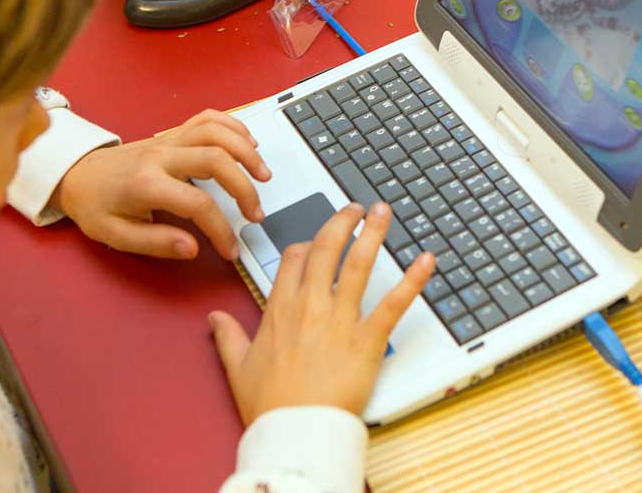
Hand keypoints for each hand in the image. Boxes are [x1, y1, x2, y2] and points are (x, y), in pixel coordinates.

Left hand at [52, 110, 271, 260]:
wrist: (76, 174)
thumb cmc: (95, 206)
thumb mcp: (115, 235)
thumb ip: (156, 243)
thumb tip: (193, 247)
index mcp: (146, 183)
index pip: (198, 204)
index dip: (221, 230)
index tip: (230, 249)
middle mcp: (161, 155)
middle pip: (216, 160)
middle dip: (244, 188)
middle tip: (255, 214)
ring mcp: (168, 140)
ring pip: (216, 132)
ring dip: (245, 151)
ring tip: (263, 175)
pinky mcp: (172, 133)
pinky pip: (206, 118)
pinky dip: (232, 125)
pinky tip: (248, 142)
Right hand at [209, 202, 434, 424]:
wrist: (295, 432)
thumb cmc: (270, 405)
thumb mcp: (238, 367)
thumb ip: (228, 337)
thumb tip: (215, 319)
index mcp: (280, 310)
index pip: (293, 259)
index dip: (305, 244)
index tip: (315, 240)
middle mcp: (311, 306)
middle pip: (326, 248)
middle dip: (342, 221)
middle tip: (354, 208)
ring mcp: (341, 319)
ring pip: (358, 264)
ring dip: (373, 233)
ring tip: (383, 212)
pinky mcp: (368, 339)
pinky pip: (394, 302)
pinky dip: (413, 279)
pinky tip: (426, 260)